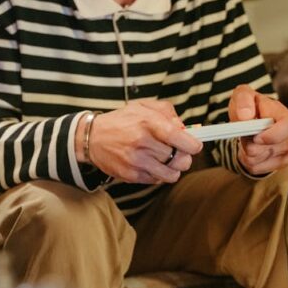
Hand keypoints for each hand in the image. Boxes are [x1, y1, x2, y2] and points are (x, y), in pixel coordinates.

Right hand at [85, 100, 201, 184]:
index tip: (195, 145)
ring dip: (173, 168)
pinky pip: (157, 181)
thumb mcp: (143, 106)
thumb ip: (166, 112)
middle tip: (178, 152)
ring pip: (172, 174)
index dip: (193, 144)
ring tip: (166, 160)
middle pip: (181, 160)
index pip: (180, 138)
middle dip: (184, 157)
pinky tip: (151, 164)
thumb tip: (184, 128)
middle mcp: (142, 142)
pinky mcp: (131, 175)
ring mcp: (136, 161)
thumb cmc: (121, 121)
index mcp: (147, 122)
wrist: (92, 138)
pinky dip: (158, 174)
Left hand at [228, 84, 287, 174]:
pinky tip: (249, 149)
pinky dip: (246, 161)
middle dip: (249, 142)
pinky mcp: (278, 163)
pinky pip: (256, 168)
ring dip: (245, 151)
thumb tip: (245, 116)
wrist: (248, 122)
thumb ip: (243, 100)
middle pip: (270, 148)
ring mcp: (286, 151)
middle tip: (243, 132)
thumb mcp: (242, 95)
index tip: (256, 136)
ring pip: (258, 159)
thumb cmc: (249, 107)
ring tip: (246, 139)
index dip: (273, 134)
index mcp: (284, 115)